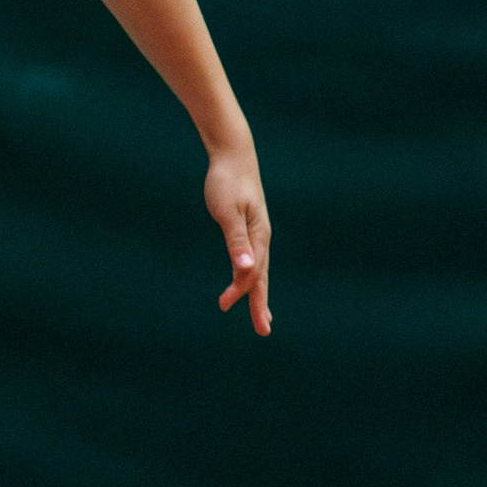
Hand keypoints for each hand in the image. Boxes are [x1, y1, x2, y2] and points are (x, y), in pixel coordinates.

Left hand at [206, 147, 270, 335]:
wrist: (233, 156)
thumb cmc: (227, 181)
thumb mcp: (228, 211)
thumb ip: (236, 240)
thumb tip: (246, 269)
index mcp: (259, 236)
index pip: (252, 272)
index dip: (240, 291)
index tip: (223, 305)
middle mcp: (262, 238)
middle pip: (262, 277)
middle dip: (261, 304)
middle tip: (263, 330)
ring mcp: (257, 234)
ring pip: (259, 270)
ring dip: (258, 292)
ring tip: (261, 314)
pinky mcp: (250, 228)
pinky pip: (254, 259)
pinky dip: (252, 275)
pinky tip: (249, 279)